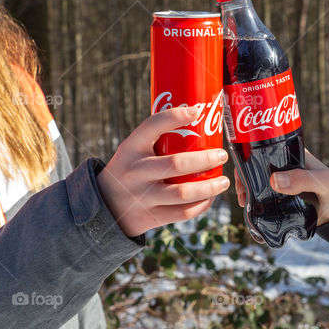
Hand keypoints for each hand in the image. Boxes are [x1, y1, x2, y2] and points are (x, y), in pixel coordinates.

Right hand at [97, 106, 229, 236]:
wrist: (105, 205)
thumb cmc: (130, 169)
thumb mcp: (132, 150)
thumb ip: (156, 140)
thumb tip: (198, 119)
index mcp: (131, 148)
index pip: (152, 125)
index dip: (175, 116)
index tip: (197, 111)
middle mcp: (135, 171)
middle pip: (176, 164)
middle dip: (205, 159)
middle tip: (222, 155)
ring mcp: (142, 196)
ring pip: (183, 192)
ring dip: (210, 187)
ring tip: (223, 181)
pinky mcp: (150, 217)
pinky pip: (182, 213)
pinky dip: (201, 205)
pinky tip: (210, 198)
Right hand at [233, 149, 328, 225]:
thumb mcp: (323, 182)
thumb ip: (303, 180)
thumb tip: (273, 180)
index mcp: (291, 152)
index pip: (263, 147)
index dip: (247, 156)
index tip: (240, 172)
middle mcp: (282, 165)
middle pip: (255, 165)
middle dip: (243, 177)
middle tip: (241, 194)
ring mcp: (281, 182)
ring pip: (256, 183)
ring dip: (247, 191)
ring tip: (244, 204)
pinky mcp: (280, 198)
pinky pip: (263, 199)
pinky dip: (254, 204)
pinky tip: (250, 213)